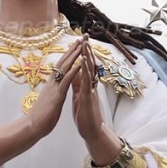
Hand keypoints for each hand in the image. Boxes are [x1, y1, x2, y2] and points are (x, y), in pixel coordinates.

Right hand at [24, 35, 84, 139]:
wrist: (32, 126)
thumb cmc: (40, 117)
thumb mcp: (48, 101)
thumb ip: (51, 94)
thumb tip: (52, 91)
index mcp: (51, 85)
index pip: (60, 67)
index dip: (67, 57)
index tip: (73, 47)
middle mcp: (52, 83)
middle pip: (62, 62)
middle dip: (72, 51)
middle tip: (79, 39)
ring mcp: (54, 87)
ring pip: (65, 67)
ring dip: (74, 56)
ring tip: (81, 45)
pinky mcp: (57, 94)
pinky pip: (67, 80)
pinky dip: (74, 70)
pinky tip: (81, 64)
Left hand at [71, 39, 120, 166]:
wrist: (91, 131)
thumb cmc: (85, 115)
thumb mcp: (79, 96)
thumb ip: (78, 85)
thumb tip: (74, 74)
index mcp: (85, 85)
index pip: (84, 65)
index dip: (82, 53)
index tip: (81, 40)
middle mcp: (89, 86)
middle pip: (89, 64)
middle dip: (87, 50)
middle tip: (86, 36)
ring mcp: (90, 91)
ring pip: (89, 71)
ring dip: (87, 57)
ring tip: (85, 44)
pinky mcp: (88, 98)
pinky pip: (87, 83)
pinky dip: (85, 72)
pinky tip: (83, 63)